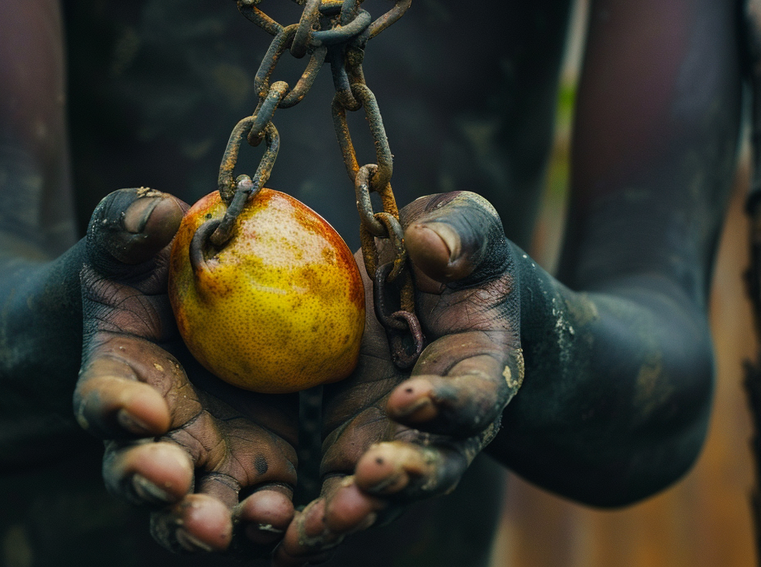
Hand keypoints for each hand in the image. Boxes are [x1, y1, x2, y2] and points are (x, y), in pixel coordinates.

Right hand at [73, 188, 299, 555]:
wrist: (177, 317)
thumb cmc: (143, 275)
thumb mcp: (129, 245)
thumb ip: (129, 226)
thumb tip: (155, 210)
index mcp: (115, 380)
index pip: (102, 397)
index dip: (116, 406)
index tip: (142, 406)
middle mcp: (152, 436)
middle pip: (141, 473)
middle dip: (154, 484)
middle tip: (174, 484)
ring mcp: (204, 460)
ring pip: (199, 507)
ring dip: (213, 519)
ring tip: (240, 522)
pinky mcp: (257, 468)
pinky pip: (262, 505)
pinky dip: (275, 522)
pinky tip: (298, 520)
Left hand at [274, 191, 523, 565]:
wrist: (429, 292)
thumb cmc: (453, 253)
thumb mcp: (465, 225)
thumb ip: (460, 231)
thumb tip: (432, 246)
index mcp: (483, 368)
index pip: (475, 396)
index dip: (448, 403)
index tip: (408, 398)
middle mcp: (447, 424)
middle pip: (434, 465)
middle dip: (402, 477)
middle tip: (368, 477)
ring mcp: (397, 442)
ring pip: (380, 493)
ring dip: (350, 513)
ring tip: (311, 530)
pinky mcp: (351, 449)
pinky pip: (332, 494)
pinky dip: (310, 523)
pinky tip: (277, 539)